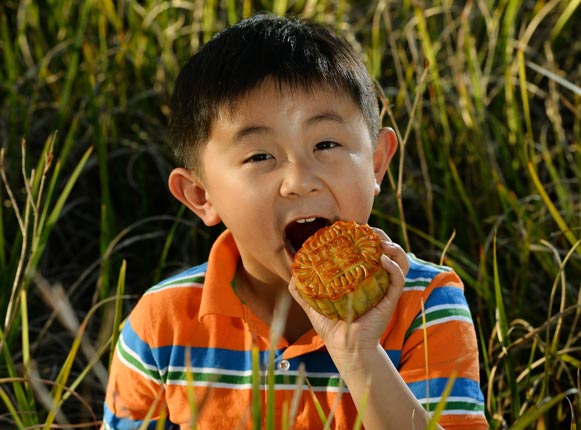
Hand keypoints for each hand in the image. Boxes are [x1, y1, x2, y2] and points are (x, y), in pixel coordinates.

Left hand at [288, 228, 408, 355]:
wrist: (345, 350)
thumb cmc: (332, 328)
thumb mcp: (314, 304)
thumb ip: (302, 289)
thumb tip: (293, 272)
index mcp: (363, 277)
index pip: (369, 249)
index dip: (365, 235)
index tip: (353, 226)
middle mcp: (377, 280)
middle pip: (387, 249)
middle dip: (379, 234)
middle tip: (366, 228)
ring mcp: (385, 289)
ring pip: (400, 260)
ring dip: (392, 246)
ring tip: (379, 240)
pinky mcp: (390, 300)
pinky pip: (398, 278)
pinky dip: (393, 266)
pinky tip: (381, 258)